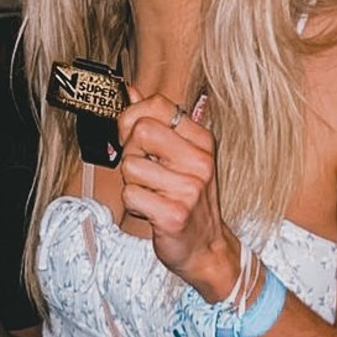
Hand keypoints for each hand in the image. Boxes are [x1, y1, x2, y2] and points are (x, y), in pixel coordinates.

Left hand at [117, 89, 239, 301]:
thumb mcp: (179, 154)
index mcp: (202, 140)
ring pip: (130, 165)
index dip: (134, 117)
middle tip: (145, 169)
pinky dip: (133, 203)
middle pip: (140, 130)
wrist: (207, 247)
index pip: (157, 104)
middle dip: (131, 151)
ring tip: (152, 192)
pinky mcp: (174, 214)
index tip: (134, 136)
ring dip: (132, 182)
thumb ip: (155, 121)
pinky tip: (152, 208)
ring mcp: (189, 188)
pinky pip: (130, 194)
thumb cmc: (188, 197)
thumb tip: (130, 90)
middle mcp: (200, 161)